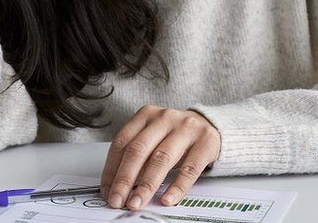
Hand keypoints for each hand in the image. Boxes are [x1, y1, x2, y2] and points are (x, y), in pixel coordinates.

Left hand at [100, 105, 221, 210]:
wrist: (210, 125)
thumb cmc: (175, 135)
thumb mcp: (154, 137)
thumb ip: (137, 155)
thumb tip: (118, 187)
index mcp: (146, 114)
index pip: (121, 143)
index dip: (112, 169)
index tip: (107, 191)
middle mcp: (165, 118)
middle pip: (139, 150)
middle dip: (125, 179)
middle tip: (118, 200)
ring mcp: (186, 129)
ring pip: (161, 159)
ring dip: (146, 185)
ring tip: (137, 202)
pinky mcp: (206, 142)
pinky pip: (190, 169)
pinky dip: (177, 187)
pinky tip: (168, 199)